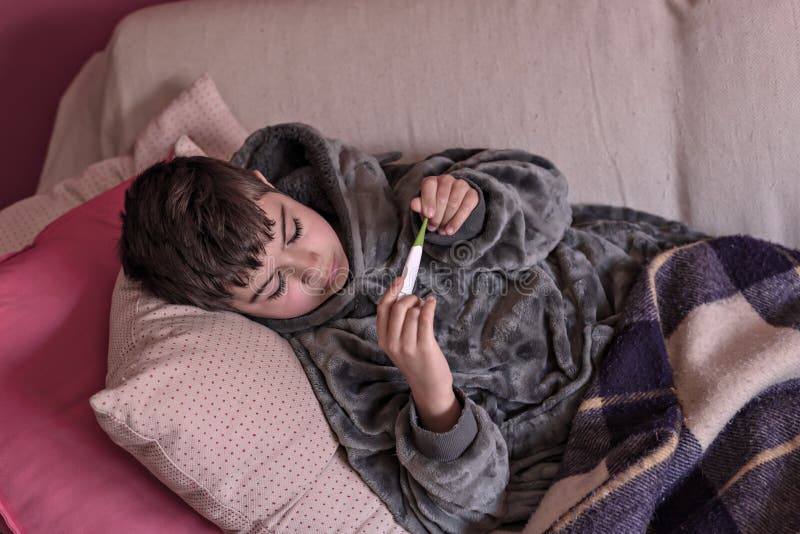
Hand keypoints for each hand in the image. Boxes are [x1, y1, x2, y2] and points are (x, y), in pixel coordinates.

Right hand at [377, 276, 458, 431]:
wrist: (429, 386)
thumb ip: (398, 322)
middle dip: (410, 297)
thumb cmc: (416, 361)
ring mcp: (408, 346)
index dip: (391, 291)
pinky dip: (429, 306)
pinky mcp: (424, 347)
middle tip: (418, 300)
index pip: (383, 308)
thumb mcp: (399, 344)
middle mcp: (392, 343)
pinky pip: (425, 318)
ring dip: (422, 305)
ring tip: (426, 310)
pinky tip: (432, 303)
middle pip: (398, 307)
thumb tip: (403, 293)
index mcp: (383, 340)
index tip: (401, 279)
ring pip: (413, 312)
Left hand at [410, 174, 478, 235]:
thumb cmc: (435, 207)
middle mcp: (446, 179)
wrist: (453, 207)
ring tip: (441, 231)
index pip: (429, 186)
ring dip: (447, 219)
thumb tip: (414, 204)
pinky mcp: (472, 193)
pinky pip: (466, 206)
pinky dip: (458, 221)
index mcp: (431, 181)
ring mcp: (461, 185)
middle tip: (433, 228)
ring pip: (454, 202)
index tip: (428, 215)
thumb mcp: (425, 208)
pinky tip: (451, 230)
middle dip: (437, 215)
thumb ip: (420, 206)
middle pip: (442, 197)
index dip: (428, 201)